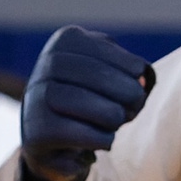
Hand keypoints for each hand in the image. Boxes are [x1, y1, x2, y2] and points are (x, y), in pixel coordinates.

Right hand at [23, 26, 152, 180]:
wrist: (50, 136)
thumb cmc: (90, 99)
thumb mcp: (111, 74)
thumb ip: (131, 73)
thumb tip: (142, 81)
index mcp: (66, 40)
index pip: (111, 53)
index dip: (133, 72)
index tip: (139, 85)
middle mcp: (48, 63)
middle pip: (101, 77)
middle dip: (128, 96)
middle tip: (133, 110)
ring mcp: (38, 96)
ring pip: (93, 106)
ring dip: (115, 118)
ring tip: (115, 124)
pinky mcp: (38, 131)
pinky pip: (84, 134)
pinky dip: (103, 139)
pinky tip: (104, 140)